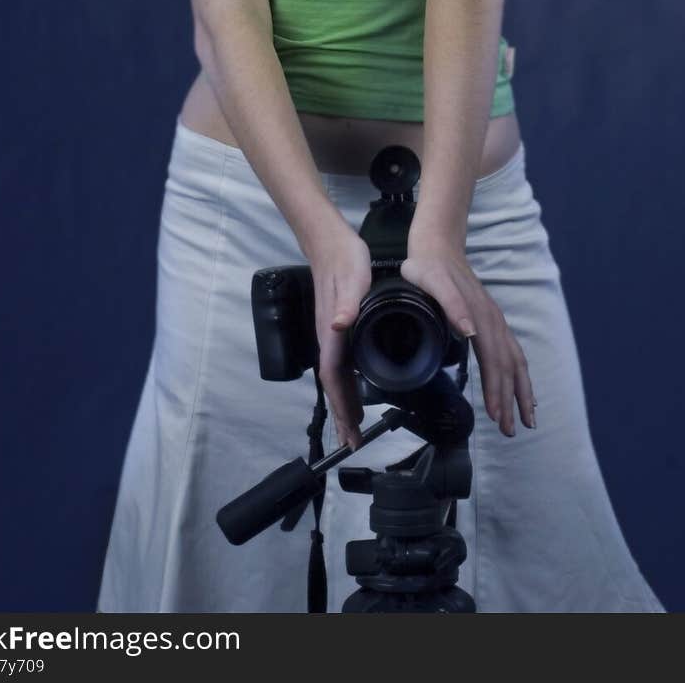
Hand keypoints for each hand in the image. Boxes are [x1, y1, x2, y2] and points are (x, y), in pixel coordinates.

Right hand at [307, 224, 371, 451]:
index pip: (334, 378)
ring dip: (345, 402)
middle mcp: (329, 338)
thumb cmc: (344, 258)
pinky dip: (347, 383)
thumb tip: (339, 325)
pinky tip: (355, 389)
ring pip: (337, 377)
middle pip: (334, 385)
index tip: (350, 432)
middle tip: (354, 442)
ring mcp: (331, 334)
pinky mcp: (336, 328)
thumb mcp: (353, 278)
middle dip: (342, 415)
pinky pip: (341, 364)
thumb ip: (347, 303)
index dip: (342, 407)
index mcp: (332, 332)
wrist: (330, 242)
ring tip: (354, 426)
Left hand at [402, 232, 536, 436]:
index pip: (493, 362)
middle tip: (511, 431)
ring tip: (526, 419)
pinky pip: (512, 351)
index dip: (497, 391)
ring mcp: (495, 320)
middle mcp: (493, 320)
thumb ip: (450, 304)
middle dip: (512, 401)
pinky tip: (521, 389)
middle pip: (508, 367)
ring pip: (515, 361)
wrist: (437, 243)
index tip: (497, 417)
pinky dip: (520, 374)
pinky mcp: (492, 319)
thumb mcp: (429, 280)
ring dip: (521, 391)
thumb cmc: (428, 265)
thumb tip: (471, 332)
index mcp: (479, 316)